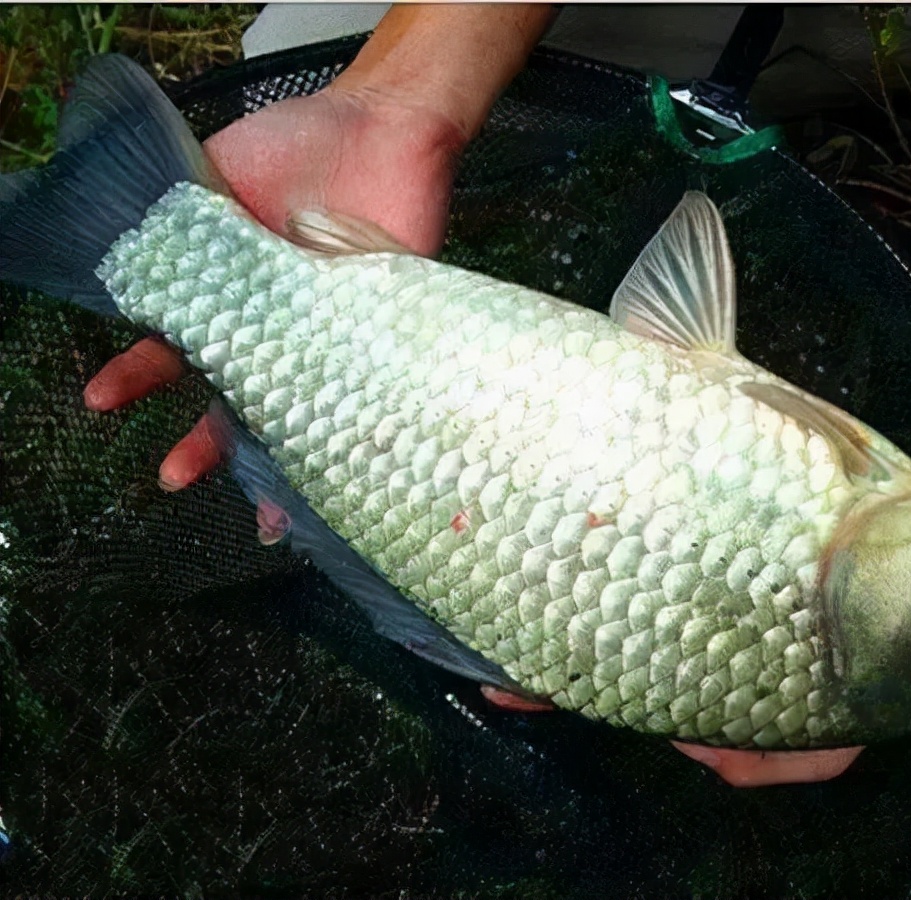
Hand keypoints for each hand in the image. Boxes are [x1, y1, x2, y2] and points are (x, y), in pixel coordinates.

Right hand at [83, 88, 459, 487]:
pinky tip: (336, 471)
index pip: (180, 345)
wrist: (383, 120)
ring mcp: (333, 333)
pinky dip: (355, 433)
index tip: (103, 401)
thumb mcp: (220, 173)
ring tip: (261, 511)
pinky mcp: (387, 332)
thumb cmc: (301, 141)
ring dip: (277, 456)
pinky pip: (370, 393)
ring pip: (302, 407)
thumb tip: (131, 265)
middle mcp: (283, 323)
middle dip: (204, 439)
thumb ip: (185, 226)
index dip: (140, 375)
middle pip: (239, 393)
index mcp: (236, 292)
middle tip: (174, 477)